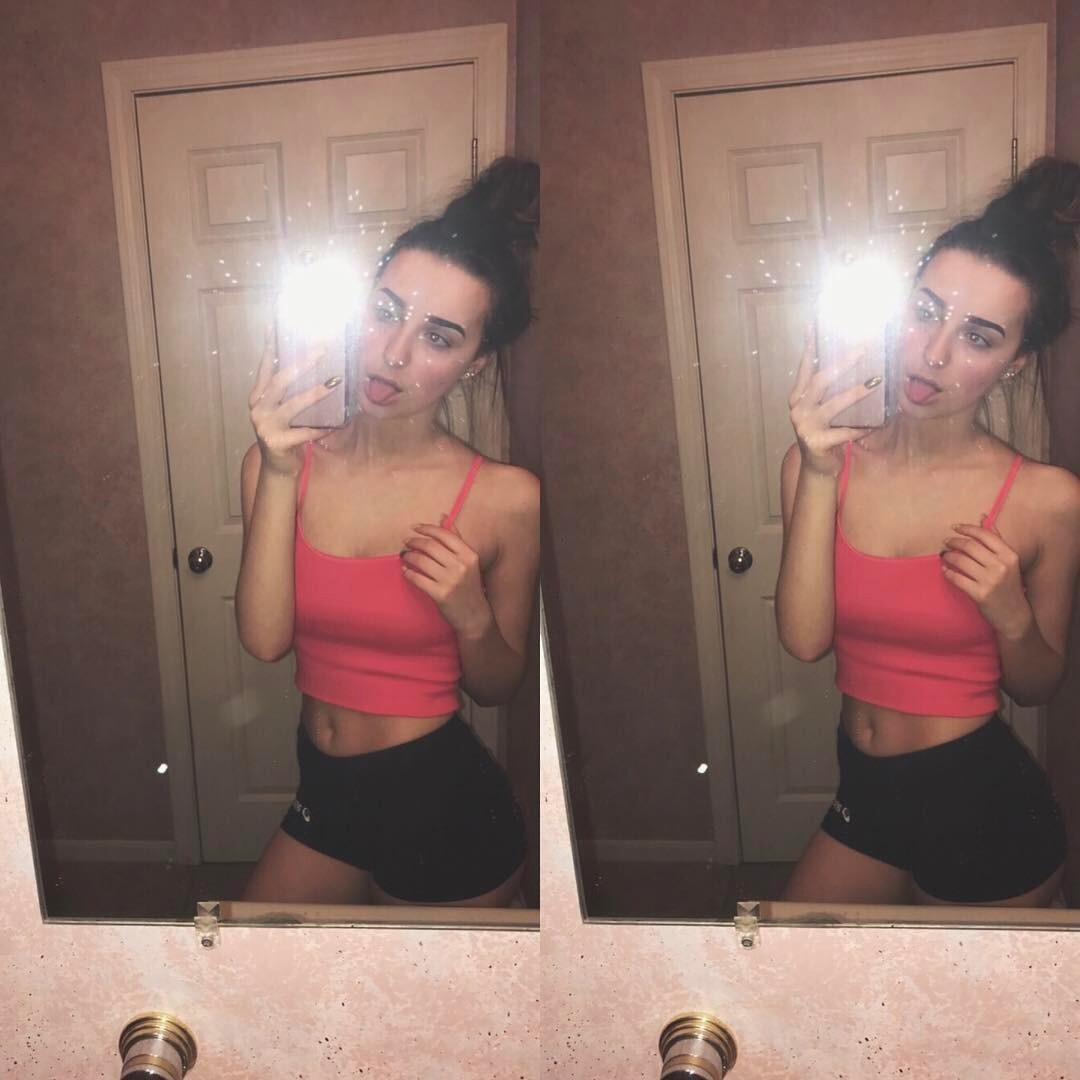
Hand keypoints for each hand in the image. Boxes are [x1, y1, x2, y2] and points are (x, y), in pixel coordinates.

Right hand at [248, 323, 338, 476]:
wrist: (278, 467)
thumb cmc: (285, 433)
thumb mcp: (284, 409)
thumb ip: (291, 391)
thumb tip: (316, 364)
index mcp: (258, 396)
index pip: (265, 366)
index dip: (270, 345)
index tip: (275, 323)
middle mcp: (258, 408)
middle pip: (280, 380)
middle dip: (302, 364)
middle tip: (322, 350)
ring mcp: (265, 425)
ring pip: (292, 405)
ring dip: (315, 393)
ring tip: (334, 383)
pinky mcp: (276, 442)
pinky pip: (304, 432)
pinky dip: (321, 428)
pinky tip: (335, 424)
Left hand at [400, 522, 491, 637]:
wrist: (475, 615)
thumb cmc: (469, 586)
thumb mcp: (468, 561)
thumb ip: (456, 538)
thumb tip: (443, 517)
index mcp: (469, 554)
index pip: (444, 535)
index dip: (427, 529)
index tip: (415, 527)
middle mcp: (461, 566)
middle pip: (431, 546)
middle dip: (415, 542)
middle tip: (406, 542)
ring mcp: (450, 581)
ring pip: (422, 561)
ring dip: (409, 556)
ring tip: (404, 556)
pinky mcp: (440, 594)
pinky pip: (418, 579)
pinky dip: (408, 573)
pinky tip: (405, 571)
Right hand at [788, 324, 881, 476]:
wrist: (817, 467)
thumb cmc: (824, 432)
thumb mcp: (822, 408)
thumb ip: (829, 390)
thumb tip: (853, 360)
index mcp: (797, 397)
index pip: (805, 367)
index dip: (809, 346)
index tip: (814, 324)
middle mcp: (798, 409)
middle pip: (820, 380)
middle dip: (842, 363)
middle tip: (862, 349)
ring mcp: (805, 426)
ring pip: (832, 404)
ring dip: (855, 393)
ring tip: (874, 383)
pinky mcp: (816, 442)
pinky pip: (844, 432)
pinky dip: (861, 428)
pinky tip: (876, 425)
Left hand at [940, 521, 1030, 637]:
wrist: (1015, 615)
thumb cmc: (1009, 585)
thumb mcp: (1008, 561)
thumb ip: (995, 539)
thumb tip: (982, 517)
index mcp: (1009, 555)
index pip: (985, 535)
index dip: (967, 529)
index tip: (954, 527)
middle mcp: (1001, 566)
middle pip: (970, 546)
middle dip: (954, 542)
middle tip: (946, 542)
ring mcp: (990, 580)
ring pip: (961, 561)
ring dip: (948, 556)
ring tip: (944, 555)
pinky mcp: (980, 594)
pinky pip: (957, 578)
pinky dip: (948, 573)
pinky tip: (945, 570)